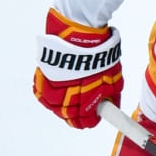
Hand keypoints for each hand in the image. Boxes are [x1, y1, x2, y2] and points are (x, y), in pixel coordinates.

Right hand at [34, 13, 121, 128]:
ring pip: (53, 105)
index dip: (90, 121)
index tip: (93, 118)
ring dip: (60, 104)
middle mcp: (65, 97)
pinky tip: (55, 89)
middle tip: (82, 109)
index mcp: (84, 101)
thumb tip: (109, 107)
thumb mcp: (113, 80)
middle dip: (75, 114)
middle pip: (67, 116)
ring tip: (68, 98)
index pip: (84, 122)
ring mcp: (51, 86)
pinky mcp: (41, 75)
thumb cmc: (98, 55)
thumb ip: (110, 97)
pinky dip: (48, 92)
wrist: (80, 33)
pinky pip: (42, 91)